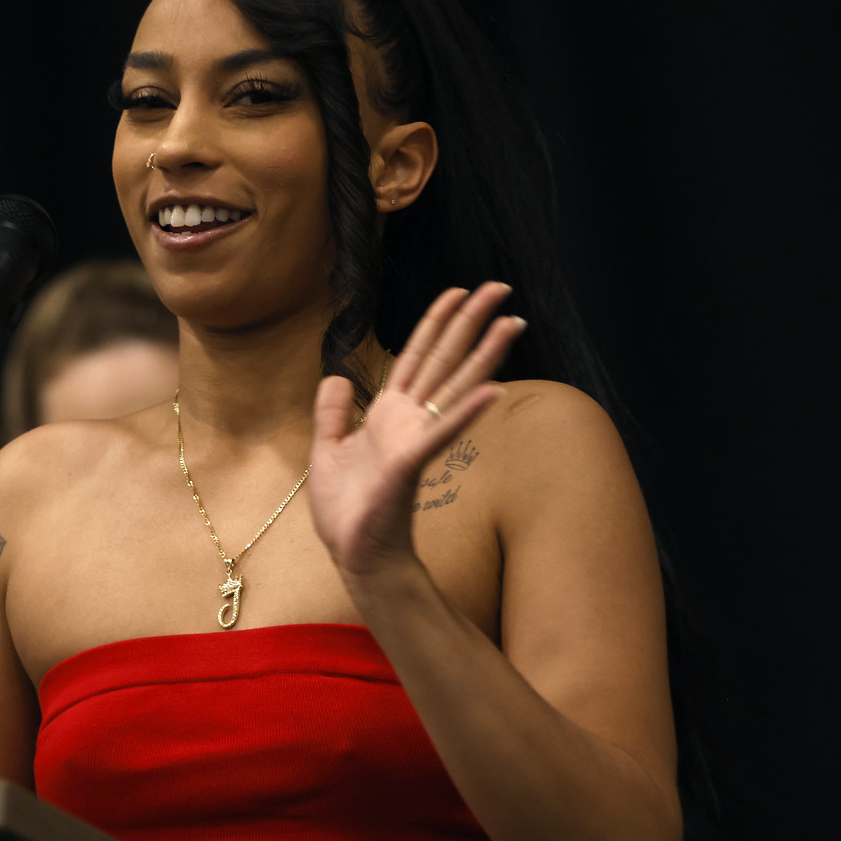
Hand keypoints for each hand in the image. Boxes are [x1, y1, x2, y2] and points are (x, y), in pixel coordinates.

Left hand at [307, 282, 523, 578]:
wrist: (354, 554)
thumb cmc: (346, 511)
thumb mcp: (326, 450)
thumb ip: (332, 413)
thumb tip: (338, 376)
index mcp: (389, 415)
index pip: (416, 356)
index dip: (436, 322)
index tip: (458, 292)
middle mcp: (410, 421)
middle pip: (444, 360)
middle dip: (471, 323)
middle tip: (501, 287)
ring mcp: (415, 440)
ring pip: (455, 387)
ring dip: (485, 355)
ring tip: (514, 323)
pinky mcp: (410, 464)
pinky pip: (441, 433)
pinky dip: (466, 412)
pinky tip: (493, 391)